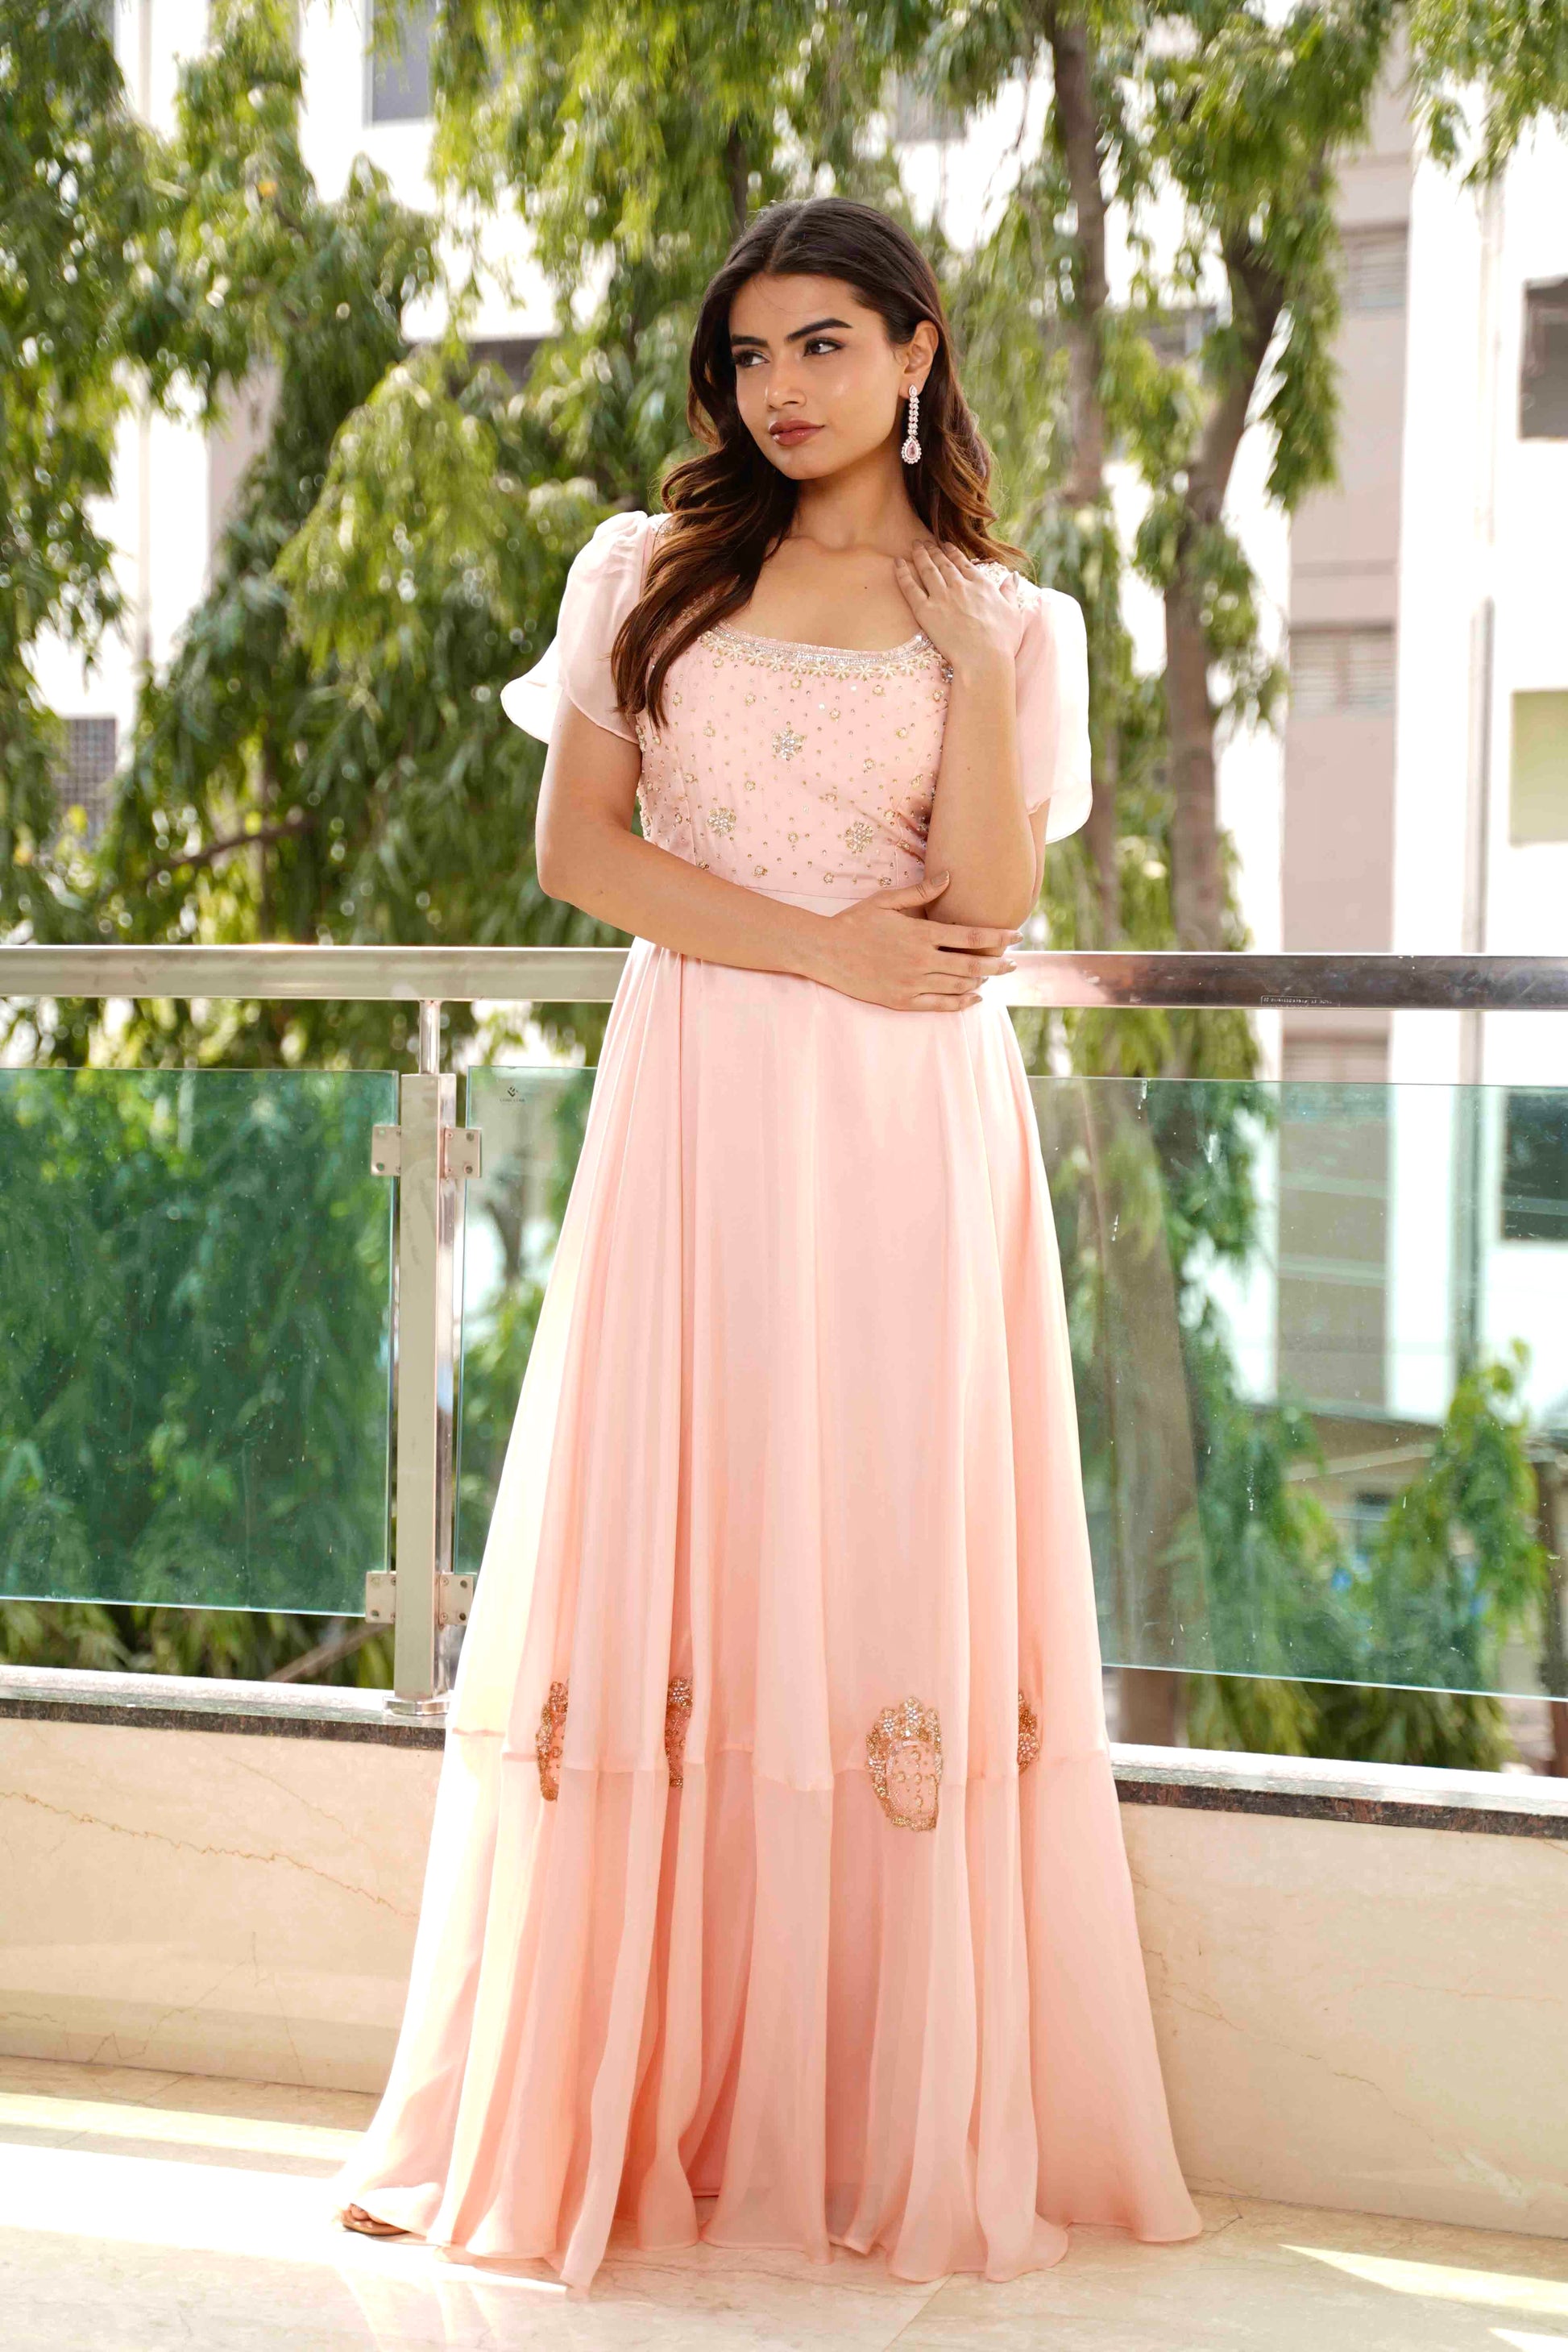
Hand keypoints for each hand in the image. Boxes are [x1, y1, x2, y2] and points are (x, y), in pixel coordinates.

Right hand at [805, 872, 1020, 1011]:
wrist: (824, 952)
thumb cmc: (854, 922)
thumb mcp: (886, 900)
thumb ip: (921, 892)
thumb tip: (950, 877)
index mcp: (920, 934)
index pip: (970, 936)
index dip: (997, 937)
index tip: (1016, 936)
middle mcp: (921, 960)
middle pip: (972, 965)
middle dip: (998, 964)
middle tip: (1014, 963)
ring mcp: (912, 983)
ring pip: (959, 986)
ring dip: (982, 982)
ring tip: (994, 976)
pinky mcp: (902, 1000)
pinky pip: (941, 1005)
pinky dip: (962, 1003)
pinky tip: (974, 998)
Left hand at [892, 544, 1020, 677]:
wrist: (984, 658)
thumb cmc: (1002, 640)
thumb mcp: (1013, 612)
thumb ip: (1010, 591)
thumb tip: (1012, 576)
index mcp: (981, 585)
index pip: (963, 563)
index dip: (952, 552)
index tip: (945, 545)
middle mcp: (960, 586)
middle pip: (943, 563)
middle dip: (933, 550)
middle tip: (925, 541)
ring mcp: (942, 597)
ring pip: (927, 570)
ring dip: (920, 555)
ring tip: (914, 545)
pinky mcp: (926, 611)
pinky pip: (910, 588)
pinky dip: (903, 573)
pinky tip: (897, 563)